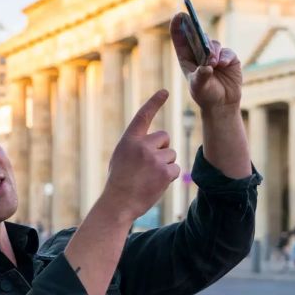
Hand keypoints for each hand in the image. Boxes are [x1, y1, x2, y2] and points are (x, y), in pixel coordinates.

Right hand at [100, 90, 179, 220]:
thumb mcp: (121, 156)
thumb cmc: (119, 181)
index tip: (165, 91)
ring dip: (165, 165)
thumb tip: (158, 140)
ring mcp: (154, 158)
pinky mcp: (165, 172)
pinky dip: (169, 177)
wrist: (118, 203)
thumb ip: (137, 145)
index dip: (155, 102)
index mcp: (129, 139)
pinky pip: (176, 169)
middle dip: (161, 149)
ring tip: (149, 177)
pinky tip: (156, 184)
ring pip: (171, 154)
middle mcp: (142, 145)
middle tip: (148, 165)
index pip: (144, 115)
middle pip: (164, 137)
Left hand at [169, 13, 242, 111]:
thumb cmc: (205, 95)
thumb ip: (201, 76)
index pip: (180, 38)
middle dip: (198, 33)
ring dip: (213, 51)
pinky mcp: (229, 58)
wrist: (222, 104)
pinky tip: (222, 65)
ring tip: (213, 64)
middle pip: (198, 35)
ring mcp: (215, 54)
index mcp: (186, 57)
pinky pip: (227, 52)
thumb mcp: (199, 87)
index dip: (178, 25)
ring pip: (213, 43)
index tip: (179, 15)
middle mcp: (200, 53)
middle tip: (200, 36)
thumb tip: (207, 66)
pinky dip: (224, 57)